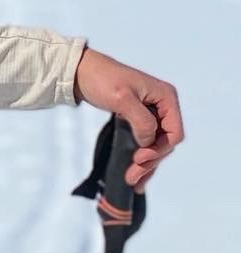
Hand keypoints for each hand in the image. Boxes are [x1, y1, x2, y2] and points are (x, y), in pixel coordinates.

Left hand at [73, 47, 182, 190]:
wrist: (79, 71)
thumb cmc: (101, 79)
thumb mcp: (122, 99)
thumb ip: (141, 121)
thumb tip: (148, 142)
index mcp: (166, 97)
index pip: (173, 132)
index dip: (159, 149)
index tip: (139, 159)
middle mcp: (163, 105)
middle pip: (164, 142)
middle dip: (150, 161)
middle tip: (132, 178)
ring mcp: (151, 112)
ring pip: (155, 145)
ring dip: (146, 164)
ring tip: (133, 182)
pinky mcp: (137, 118)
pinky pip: (145, 141)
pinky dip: (140, 156)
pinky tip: (135, 173)